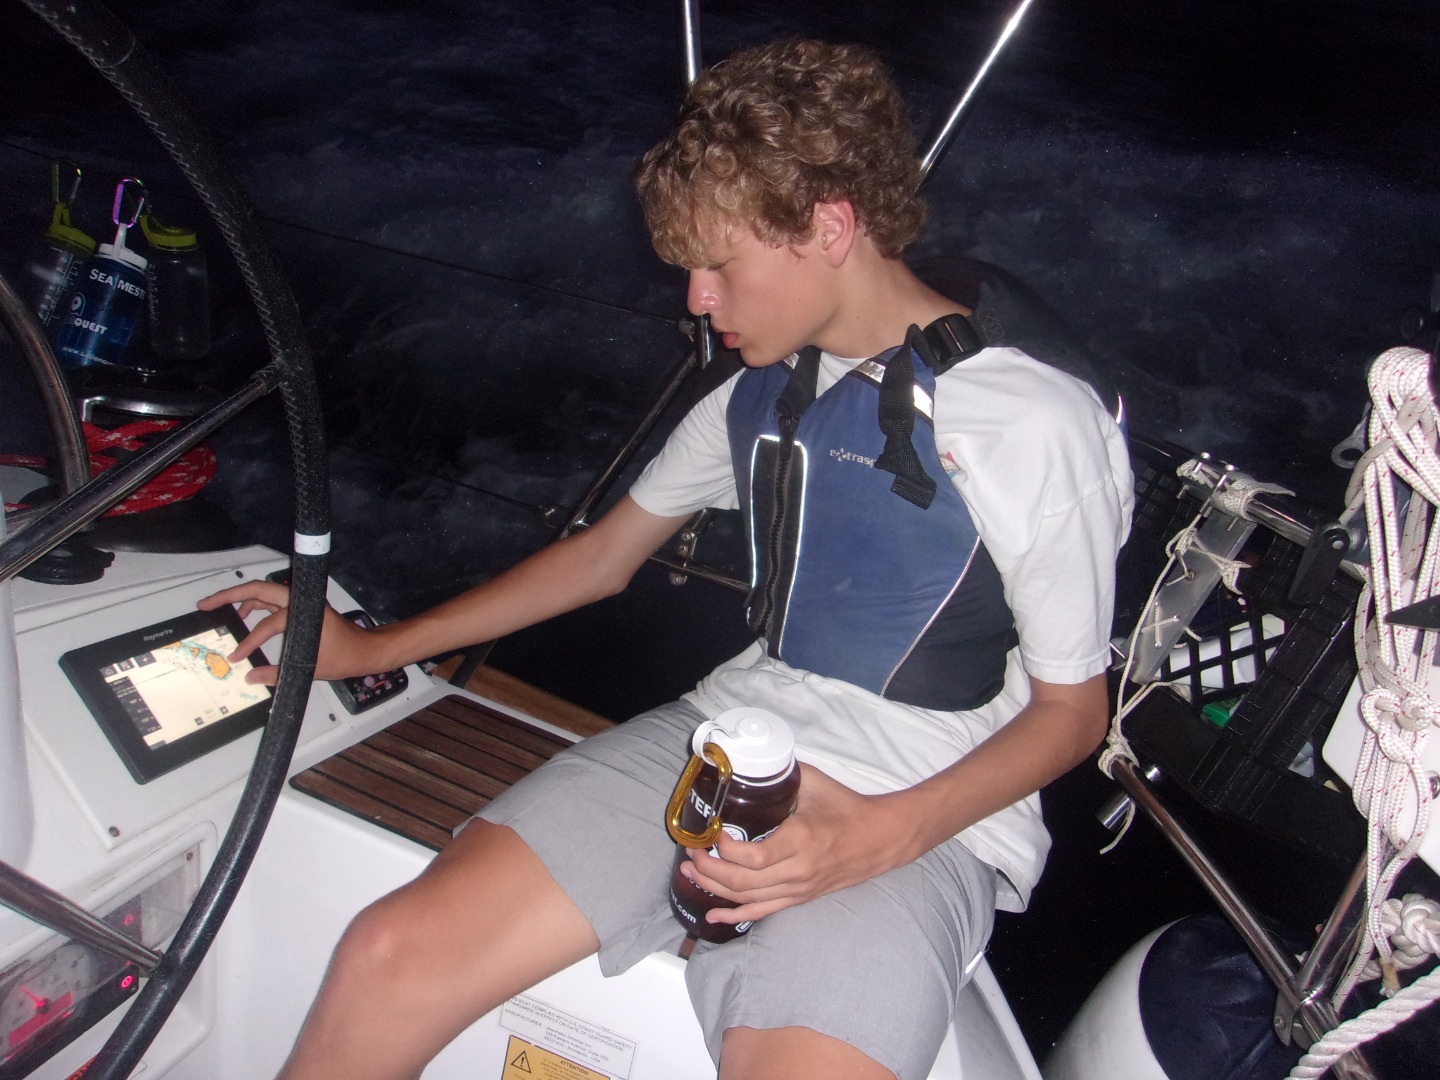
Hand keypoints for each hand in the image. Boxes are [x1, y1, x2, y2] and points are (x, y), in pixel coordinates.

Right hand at [197, 580, 373, 684]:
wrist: (364, 650)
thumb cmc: (344, 656)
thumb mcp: (308, 669)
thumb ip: (277, 674)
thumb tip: (251, 678)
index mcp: (303, 613)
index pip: (266, 626)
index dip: (249, 642)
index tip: (236, 656)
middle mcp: (301, 602)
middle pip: (258, 590)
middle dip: (229, 595)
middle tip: (206, 604)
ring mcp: (300, 603)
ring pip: (264, 592)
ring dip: (241, 598)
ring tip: (220, 609)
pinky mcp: (300, 608)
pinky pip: (272, 601)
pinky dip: (255, 604)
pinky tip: (244, 615)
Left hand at [679, 764, 911, 929]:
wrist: (880, 838)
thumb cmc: (846, 807)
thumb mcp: (814, 782)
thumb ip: (781, 773)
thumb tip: (746, 761)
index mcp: (801, 839)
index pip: (754, 857)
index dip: (725, 850)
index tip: (712, 832)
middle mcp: (798, 870)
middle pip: (743, 882)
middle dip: (709, 869)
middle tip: (690, 852)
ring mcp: (799, 889)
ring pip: (747, 899)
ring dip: (713, 888)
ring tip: (690, 873)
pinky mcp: (799, 898)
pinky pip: (762, 912)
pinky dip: (734, 916)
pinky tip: (712, 916)